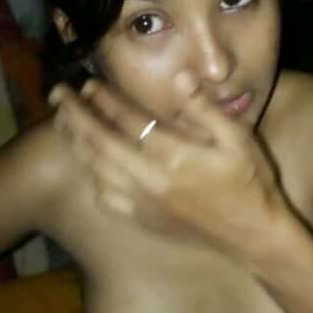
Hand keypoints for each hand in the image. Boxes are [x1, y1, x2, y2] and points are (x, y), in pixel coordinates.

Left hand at [52, 80, 287, 264]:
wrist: (254, 236)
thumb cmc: (250, 182)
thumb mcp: (238, 139)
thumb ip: (204, 108)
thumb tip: (178, 77)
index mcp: (174, 156)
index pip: (127, 120)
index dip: (104, 99)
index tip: (88, 83)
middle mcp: (151, 180)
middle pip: (99, 142)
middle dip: (74, 115)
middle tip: (57, 94)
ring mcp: (144, 204)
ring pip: (96, 170)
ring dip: (76, 143)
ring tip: (63, 122)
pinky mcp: (145, 220)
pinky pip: (105, 197)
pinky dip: (91, 176)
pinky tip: (89, 164)